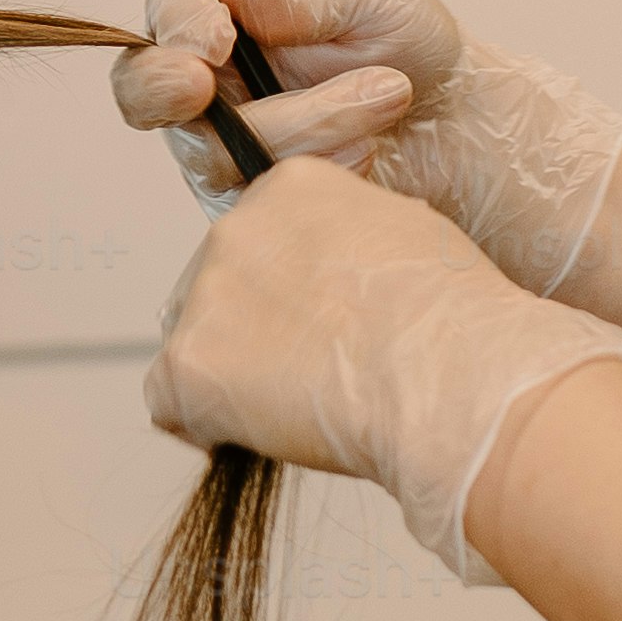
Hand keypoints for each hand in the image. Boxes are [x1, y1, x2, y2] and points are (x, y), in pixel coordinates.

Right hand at [111, 0, 621, 290]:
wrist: (460, 125)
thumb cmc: (408, 45)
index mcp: (222, 13)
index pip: (166, 8)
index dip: (177, 24)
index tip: (218, 34)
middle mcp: (208, 84)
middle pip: (144, 91)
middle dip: (163, 89)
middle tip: (201, 85)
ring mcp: (223, 150)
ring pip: (214, 151)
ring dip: (304, 124)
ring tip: (388, 94)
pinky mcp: (254, 209)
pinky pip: (260, 201)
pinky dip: (324, 170)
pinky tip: (371, 149)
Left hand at [140, 152, 621, 584]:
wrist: (446, 373)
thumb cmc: (452, 315)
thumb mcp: (412, 239)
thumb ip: (357, 246)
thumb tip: (349, 279)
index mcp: (291, 186)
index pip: (263, 241)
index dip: (289, 294)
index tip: (323, 325)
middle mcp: (236, 226)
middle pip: (223, 289)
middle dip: (256, 331)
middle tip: (314, 372)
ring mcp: (206, 294)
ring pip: (196, 343)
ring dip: (233, 377)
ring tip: (301, 406)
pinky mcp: (189, 362)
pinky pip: (169, 402)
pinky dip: (204, 424)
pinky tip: (256, 434)